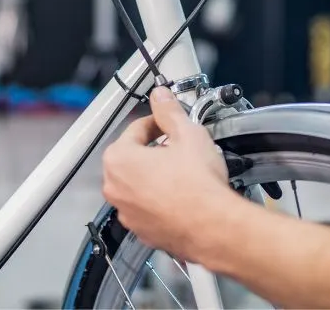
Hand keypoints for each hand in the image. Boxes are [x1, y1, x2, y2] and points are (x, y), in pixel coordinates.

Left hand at [101, 86, 235, 262]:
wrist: (213, 227)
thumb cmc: (198, 186)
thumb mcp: (187, 134)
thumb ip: (169, 111)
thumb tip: (161, 97)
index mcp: (119, 160)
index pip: (135, 130)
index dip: (157, 124)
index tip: (170, 125)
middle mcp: (116, 189)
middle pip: (133, 158)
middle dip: (154, 151)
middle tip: (179, 148)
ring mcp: (128, 213)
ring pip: (139, 185)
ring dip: (157, 176)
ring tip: (184, 172)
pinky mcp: (143, 231)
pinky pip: (148, 208)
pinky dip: (161, 201)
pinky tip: (183, 196)